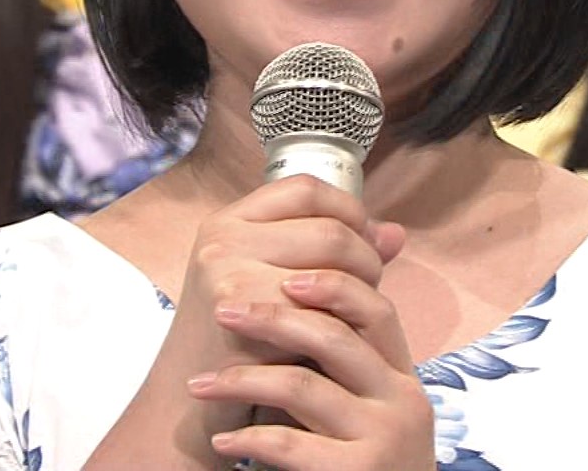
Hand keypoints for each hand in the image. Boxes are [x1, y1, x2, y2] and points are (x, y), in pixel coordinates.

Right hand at [85, 175, 404, 469]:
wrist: (191, 398)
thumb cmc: (241, 338)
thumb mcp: (276, 280)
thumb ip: (332, 252)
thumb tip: (396, 234)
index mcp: (229, 221)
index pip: (306, 189)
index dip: (350, 210)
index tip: (366, 239)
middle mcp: (223, 240)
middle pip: (329, 229)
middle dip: (366, 259)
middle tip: (369, 288)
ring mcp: (227, 275)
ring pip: (331, 268)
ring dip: (359, 293)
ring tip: (354, 314)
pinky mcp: (242, 317)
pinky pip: (319, 311)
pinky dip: (340, 325)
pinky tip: (337, 340)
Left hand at [187, 266, 434, 470]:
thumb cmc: (354, 465)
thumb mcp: (363, 410)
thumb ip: (340, 365)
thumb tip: (293, 290)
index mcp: (402, 379)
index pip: (377, 311)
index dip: (334, 285)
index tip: (285, 276)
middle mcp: (403, 403)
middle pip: (335, 337)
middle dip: (271, 318)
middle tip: (222, 312)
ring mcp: (385, 440)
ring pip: (301, 386)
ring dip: (239, 380)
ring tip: (199, 384)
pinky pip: (290, 444)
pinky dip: (247, 438)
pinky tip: (222, 441)